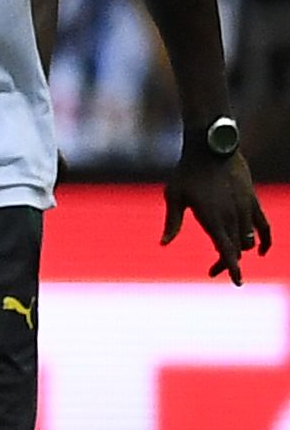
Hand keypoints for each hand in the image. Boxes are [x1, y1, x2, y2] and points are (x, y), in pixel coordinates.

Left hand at [165, 147, 272, 284]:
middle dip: (227, 263)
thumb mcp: (174, 196)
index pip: (226, 250)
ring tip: (226, 257)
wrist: (212, 147)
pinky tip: (260, 250)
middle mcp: (232, 216)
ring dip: (240, 252)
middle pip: (236, 249)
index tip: (236, 282)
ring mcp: (245, 209)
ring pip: (248, 240)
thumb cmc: (187, 171)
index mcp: (212, 218)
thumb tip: (163, 243)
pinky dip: (265, 239)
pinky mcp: (253, 201)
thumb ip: (172, 222)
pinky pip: (264, 225)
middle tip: (213, 271)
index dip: (232, 268)